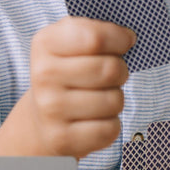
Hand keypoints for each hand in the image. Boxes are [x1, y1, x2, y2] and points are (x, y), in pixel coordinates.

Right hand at [19, 16, 133, 158]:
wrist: (40, 120)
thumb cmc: (66, 73)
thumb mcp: (70, 42)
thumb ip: (96, 30)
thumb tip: (129, 37)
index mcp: (45, 43)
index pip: (95, 38)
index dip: (119, 39)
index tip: (125, 42)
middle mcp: (43, 75)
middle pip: (109, 69)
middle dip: (121, 71)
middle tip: (113, 74)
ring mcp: (51, 109)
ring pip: (114, 100)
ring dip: (116, 98)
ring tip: (100, 97)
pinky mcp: (62, 139)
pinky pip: (110, 129)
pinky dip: (111, 124)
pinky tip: (95, 119)